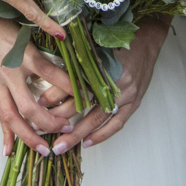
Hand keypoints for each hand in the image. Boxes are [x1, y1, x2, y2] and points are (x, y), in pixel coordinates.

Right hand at [0, 14, 77, 157]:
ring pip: (13, 116)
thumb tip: (68, 44)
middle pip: (31, 106)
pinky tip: (9, 151)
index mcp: (25, 54)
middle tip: (68, 128)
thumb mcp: (24, 28)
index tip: (87, 96)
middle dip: (50, 122)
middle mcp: (12, 72)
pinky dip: (5, 133)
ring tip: (44, 150)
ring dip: (29, 137)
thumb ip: (44, 40)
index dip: (71, 87)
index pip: (52, 74)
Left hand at [53, 17, 169, 153]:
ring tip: (61, 146)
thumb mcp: (94, 44)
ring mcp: (126, 93)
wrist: (146, 38)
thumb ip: (75, 59)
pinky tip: (87, 143)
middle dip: (61, 120)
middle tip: (42, 131)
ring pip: (98, 119)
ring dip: (78, 134)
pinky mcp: (134, 101)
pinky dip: (102, 135)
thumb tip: (51, 75)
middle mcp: (113, 81)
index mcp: (101, 64)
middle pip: (83, 105)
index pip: (73, 84)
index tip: (38, 104)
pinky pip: (117, 123)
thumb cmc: (118, 39)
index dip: (54, 95)